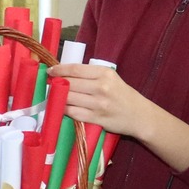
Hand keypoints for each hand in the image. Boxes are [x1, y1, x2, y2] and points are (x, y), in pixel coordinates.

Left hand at [49, 62, 188, 171]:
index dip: (59, 70)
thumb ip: (91, 74)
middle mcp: (101, 87)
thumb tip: (64, 72)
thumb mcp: (111, 78)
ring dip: (57, 97)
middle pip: (69, 83)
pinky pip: (73, 113)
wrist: (139, 115)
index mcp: (104, 73)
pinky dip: (64, 110)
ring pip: (69, 99)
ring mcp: (98, 104)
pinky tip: (62, 107)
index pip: (75, 69)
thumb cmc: (122, 94)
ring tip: (54, 96)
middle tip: (50, 84)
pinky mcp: (96, 119)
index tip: (50, 71)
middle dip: (56, 84)